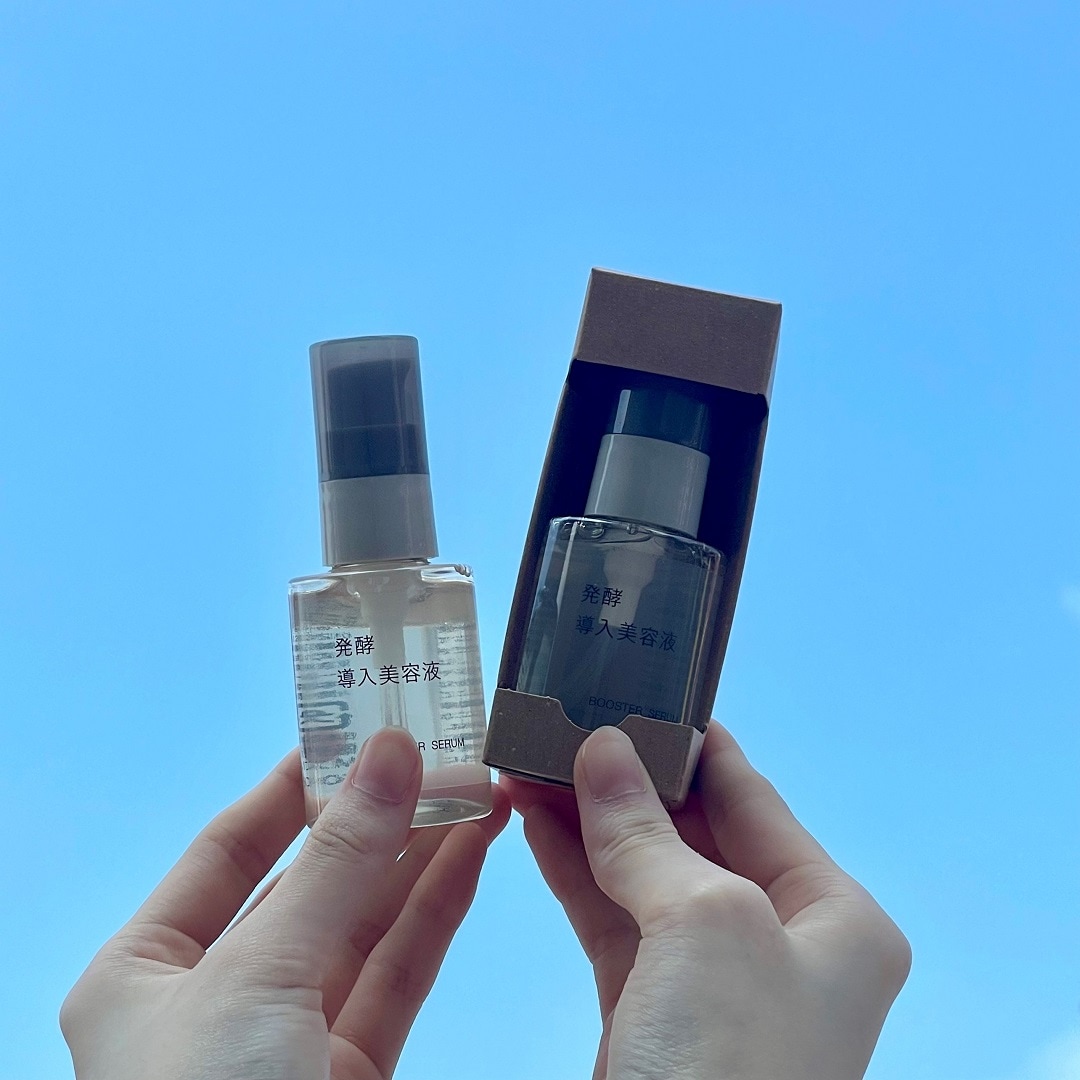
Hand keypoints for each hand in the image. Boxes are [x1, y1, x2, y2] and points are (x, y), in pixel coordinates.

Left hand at [62, 729, 509, 1079]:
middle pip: (310, 881)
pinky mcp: (346, 1079)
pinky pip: (397, 975)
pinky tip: (474, 857)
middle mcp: (212, 1002)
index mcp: (146, 971)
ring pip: (365, 925)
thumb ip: (337, 861)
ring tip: (478, 791)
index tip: (358, 727)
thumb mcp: (259, 975)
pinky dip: (437, 913)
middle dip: (379, 816)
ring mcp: (284, 1043)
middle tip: (444, 754)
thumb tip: (389, 753)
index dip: (297, 783)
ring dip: (423, 856)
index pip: (231, 846)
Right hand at [503, 723, 909, 1079]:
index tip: (637, 689)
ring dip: (586, 818)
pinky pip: (612, 920)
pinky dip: (573, 870)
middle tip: (563, 720)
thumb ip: (647, 831)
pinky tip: (532, 823)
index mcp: (834, 919)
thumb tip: (602, 748)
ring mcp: (713, 982)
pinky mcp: (653, 1014)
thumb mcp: (705, 922)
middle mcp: (782, 945)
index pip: (753, 797)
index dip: (691, 741)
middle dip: (624, 779)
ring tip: (529, 759)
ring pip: (643, 873)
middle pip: (692, 831)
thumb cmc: (734, 1070)